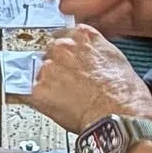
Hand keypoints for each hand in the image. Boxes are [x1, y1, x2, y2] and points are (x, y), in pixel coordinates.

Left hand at [28, 24, 151, 132]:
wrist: (120, 117)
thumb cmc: (126, 95)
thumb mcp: (118, 60)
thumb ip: (96, 52)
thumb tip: (91, 58)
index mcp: (83, 35)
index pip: (63, 36)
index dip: (66, 54)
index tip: (68, 63)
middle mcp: (62, 47)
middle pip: (48, 53)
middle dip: (55, 68)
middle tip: (68, 85)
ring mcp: (48, 67)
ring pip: (37, 73)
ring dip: (46, 84)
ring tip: (63, 100)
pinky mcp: (37, 90)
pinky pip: (25, 93)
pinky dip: (33, 100)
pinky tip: (46, 106)